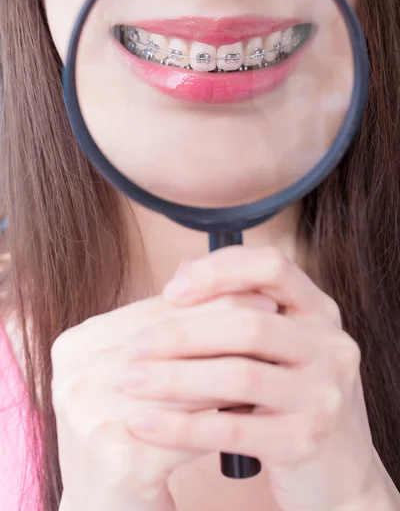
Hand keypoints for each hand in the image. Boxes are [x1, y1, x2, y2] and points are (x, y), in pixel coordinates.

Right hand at [52, 291, 265, 510]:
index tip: (254, 291)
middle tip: (272, 315)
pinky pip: (193, 429)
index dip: (208, 298)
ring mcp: (92, 419)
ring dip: (236, 366)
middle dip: (227, 325)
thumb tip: (223, 283)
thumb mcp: (134, 369)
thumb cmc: (124, 425)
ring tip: (271, 355)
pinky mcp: (121, 460)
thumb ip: (167, 326)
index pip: (154, 310)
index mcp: (74, 346)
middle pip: (171, 340)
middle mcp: (74, 378)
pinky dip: (227, 415)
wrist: (102, 501)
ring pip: (188, 382)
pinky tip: (254, 405)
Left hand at [124, 246, 381, 510]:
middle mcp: (330, 346)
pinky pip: (231, 429)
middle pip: (248, 324)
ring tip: (129, 380)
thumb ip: (238, 305)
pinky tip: (144, 422)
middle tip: (134, 346)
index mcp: (319, 311)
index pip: (271, 267)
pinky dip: (180, 425)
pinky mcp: (304, 442)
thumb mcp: (279, 344)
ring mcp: (323, 395)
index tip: (171, 291)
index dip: (218, 270)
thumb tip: (183, 271)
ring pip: (239, 375)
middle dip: (182, 333)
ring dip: (174, 377)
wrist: (339, 470)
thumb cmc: (292, 395)